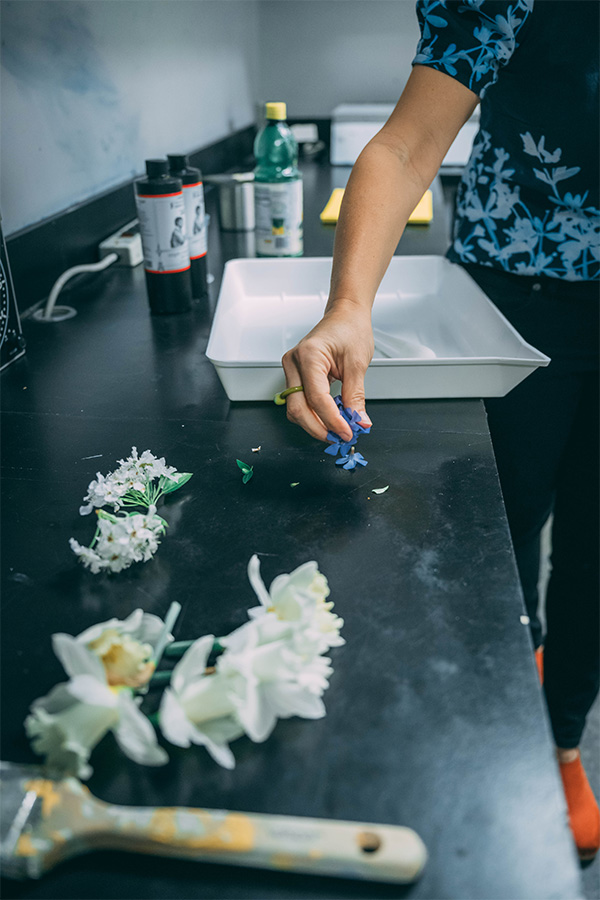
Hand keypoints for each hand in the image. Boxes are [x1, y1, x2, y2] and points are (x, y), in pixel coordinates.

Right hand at [281, 302, 373, 441]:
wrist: (345, 316)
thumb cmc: (351, 329)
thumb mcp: (357, 363)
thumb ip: (355, 397)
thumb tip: (358, 423)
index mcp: (309, 355)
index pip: (316, 397)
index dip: (332, 420)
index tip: (347, 433)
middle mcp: (293, 363)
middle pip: (298, 408)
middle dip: (319, 428)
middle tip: (340, 438)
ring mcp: (291, 370)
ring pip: (296, 409)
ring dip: (315, 424)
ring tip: (338, 429)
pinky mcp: (295, 376)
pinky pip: (300, 402)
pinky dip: (314, 415)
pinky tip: (330, 419)